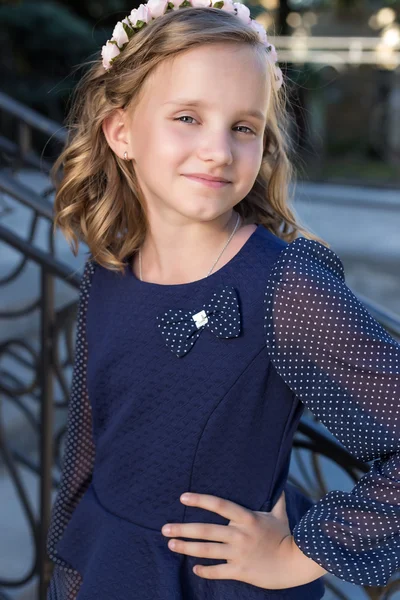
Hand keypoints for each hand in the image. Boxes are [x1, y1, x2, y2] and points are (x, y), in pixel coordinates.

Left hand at [160, 490, 296, 589]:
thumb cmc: (286, 536)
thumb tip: (280, 480)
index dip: (201, 500)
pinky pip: (218, 571)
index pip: (219, 505)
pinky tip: (194, 568)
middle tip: (164, 528)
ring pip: (207, 551)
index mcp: (247, 518)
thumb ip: (276, 497)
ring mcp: (239, 553)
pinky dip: (204, 570)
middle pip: (206, 530)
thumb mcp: (279, 514)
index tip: (183, 498)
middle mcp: (239, 534)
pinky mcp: (241, 570)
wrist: (295, 563)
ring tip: (171, 544)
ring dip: (186, 548)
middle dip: (183, 529)